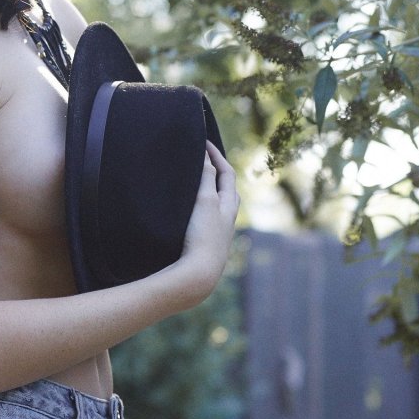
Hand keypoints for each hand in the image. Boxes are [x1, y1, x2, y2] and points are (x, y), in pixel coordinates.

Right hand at [179, 140, 239, 300]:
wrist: (198, 275)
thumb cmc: (203, 236)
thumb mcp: (205, 201)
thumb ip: (206, 177)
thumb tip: (206, 157)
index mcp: (229, 206)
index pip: (227, 174)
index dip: (216, 156)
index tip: (203, 142)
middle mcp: (227, 220)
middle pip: (227, 190)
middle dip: (218, 173)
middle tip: (203, 160)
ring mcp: (218, 234)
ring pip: (218, 207)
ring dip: (210, 192)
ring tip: (196, 184)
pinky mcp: (207, 246)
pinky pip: (208, 220)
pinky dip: (201, 209)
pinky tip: (189, 214)